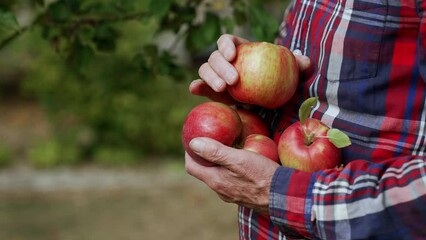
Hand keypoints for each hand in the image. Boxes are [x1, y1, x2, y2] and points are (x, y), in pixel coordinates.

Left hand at [185, 137, 279, 214]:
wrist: (284, 196)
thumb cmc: (262, 176)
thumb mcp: (238, 159)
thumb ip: (215, 151)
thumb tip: (193, 143)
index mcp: (215, 181)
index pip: (191, 167)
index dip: (188, 152)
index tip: (192, 138)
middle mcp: (220, 190)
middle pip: (204, 171)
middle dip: (202, 155)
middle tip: (208, 139)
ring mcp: (231, 193)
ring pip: (218, 175)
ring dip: (217, 161)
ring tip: (224, 145)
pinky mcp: (243, 193)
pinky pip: (230, 178)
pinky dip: (229, 167)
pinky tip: (240, 158)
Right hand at [190, 34, 312, 103]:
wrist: (265, 101)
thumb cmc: (276, 81)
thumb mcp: (289, 74)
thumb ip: (297, 66)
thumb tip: (304, 61)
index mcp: (239, 50)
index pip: (227, 41)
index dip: (226, 45)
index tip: (234, 55)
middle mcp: (224, 62)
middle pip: (215, 56)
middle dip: (221, 65)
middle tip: (234, 80)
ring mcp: (216, 76)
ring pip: (205, 70)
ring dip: (210, 77)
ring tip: (222, 88)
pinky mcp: (212, 92)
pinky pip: (201, 87)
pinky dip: (196, 86)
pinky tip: (195, 89)